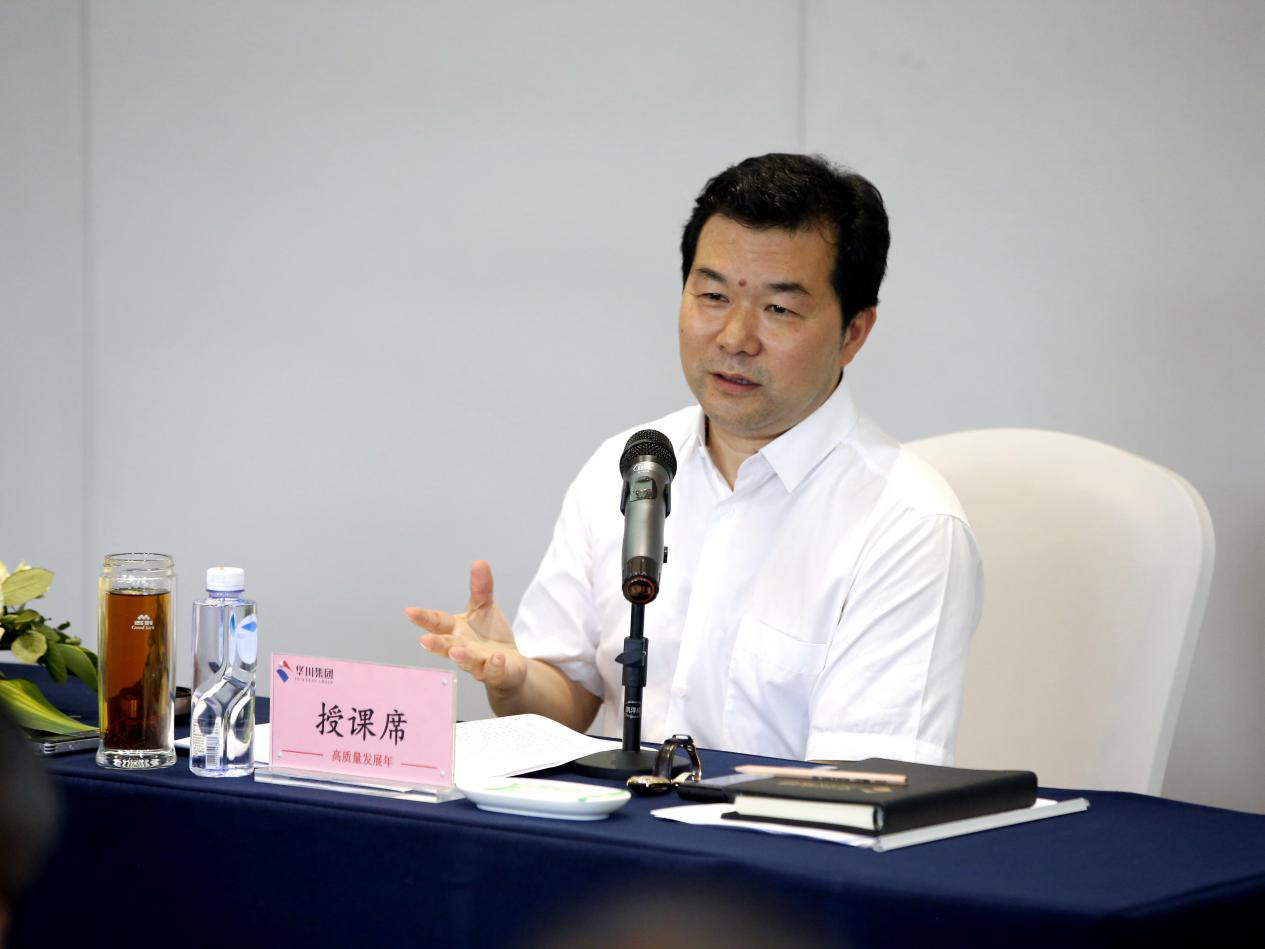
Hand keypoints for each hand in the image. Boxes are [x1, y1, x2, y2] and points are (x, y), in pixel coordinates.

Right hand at [405, 560, 526, 693]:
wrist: (509, 664)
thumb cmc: (490, 637)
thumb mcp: (484, 607)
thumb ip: (481, 588)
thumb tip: (479, 562)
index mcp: (456, 630)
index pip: (438, 622)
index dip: (423, 617)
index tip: (409, 611)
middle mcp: (463, 648)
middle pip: (447, 645)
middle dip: (436, 643)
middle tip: (424, 640)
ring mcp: (478, 662)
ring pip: (468, 661)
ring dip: (462, 657)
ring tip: (455, 652)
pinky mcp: (496, 672)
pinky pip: (494, 670)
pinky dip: (495, 665)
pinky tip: (497, 657)